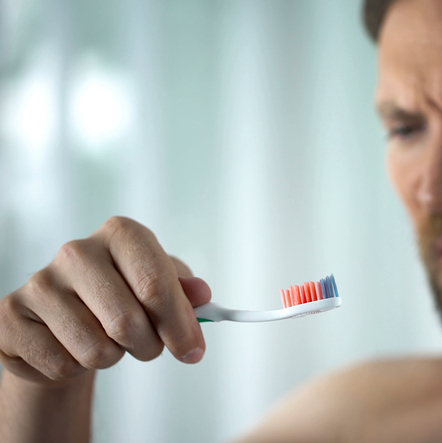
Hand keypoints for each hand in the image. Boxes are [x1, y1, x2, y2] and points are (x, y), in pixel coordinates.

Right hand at [0, 216, 210, 385]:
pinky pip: (62, 365)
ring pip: (95, 350)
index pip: (155, 283)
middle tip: (148, 346)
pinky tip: (71, 346)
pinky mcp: (11, 318)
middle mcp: (76, 252)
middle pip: (126, 322)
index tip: (193, 351)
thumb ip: (185, 291)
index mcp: (121, 235)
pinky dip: (76, 368)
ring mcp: (39, 284)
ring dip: (112, 357)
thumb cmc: (123, 297)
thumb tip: (202, 294)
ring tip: (106, 340)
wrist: (66, 319)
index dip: (179, 324)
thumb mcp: (161, 286)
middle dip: (148, 347)